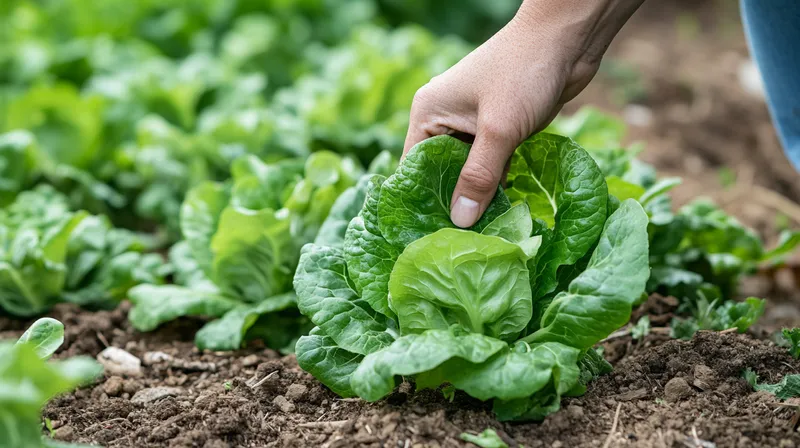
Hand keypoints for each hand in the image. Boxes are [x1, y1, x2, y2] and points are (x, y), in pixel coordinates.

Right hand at [403, 0, 642, 227]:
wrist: (567, 39)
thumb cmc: (524, 72)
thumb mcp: (499, 130)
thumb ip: (479, 176)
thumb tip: (460, 220)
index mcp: (428, 112)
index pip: (412, 166)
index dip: (421, 199)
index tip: (430, 232)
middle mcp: (444, 118)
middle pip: (439, 171)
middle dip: (451, 201)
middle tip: (457, 241)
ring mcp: (471, 122)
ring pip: (467, 169)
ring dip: (476, 194)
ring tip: (479, 232)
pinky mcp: (497, 127)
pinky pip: (489, 163)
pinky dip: (495, 182)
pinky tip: (500, 209)